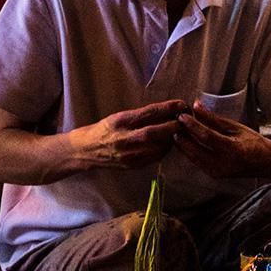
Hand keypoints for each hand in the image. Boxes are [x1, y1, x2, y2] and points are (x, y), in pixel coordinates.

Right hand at [67, 100, 186, 171]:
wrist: (85, 151)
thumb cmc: (104, 129)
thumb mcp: (119, 116)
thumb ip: (140, 116)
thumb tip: (166, 111)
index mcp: (121, 121)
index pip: (149, 113)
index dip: (168, 108)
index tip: (181, 104)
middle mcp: (124, 138)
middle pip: (154, 133)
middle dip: (173, 126)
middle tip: (184, 120)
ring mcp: (127, 154)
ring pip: (156, 148)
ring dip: (171, 140)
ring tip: (179, 132)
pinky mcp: (131, 165)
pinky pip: (153, 158)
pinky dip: (164, 150)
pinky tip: (168, 144)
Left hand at [174, 106, 270, 179]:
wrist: (265, 162)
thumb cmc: (253, 141)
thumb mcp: (235, 127)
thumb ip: (214, 119)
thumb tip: (197, 106)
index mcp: (232, 150)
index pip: (206, 136)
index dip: (192, 125)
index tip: (182, 115)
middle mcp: (223, 164)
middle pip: (195, 150)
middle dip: (182, 136)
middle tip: (172, 123)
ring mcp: (217, 172)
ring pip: (193, 158)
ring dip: (182, 144)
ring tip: (175, 130)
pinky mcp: (214, 175)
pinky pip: (197, 162)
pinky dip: (189, 151)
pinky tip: (183, 141)